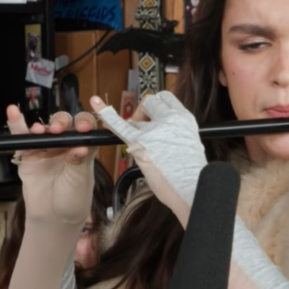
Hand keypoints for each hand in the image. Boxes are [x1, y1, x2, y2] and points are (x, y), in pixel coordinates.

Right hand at [7, 104, 97, 226]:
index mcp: (83, 149)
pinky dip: (17, 124)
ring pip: (45, 130)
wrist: (53, 218)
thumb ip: (79, 163)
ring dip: (42, 127)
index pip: (86, 129)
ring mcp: (46, 149)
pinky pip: (22, 137)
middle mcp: (66, 145)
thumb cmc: (73, 200)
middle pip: (65, 125)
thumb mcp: (80, 182)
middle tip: (59, 130)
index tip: (84, 126)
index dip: (86, 123)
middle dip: (62, 123)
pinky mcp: (28, 155)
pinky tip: (13, 112)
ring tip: (39, 131)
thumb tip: (80, 147)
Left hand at [91, 92, 206, 224]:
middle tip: (147, 132)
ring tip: (143, 144)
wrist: (193, 189)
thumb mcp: (191, 146)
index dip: (158, 107)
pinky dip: (106, 114)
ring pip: (135, 117)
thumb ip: (176, 135)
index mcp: (185, 118)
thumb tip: (164, 135)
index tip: (155, 115)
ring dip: (134, 126)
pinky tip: (96, 104)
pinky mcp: (140, 142)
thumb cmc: (192, 176)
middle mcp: (169, 118)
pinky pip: (119, 125)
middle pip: (149, 103)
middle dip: (144, 114)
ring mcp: (154, 129)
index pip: (165, 99)